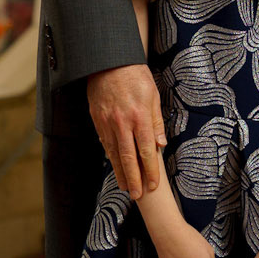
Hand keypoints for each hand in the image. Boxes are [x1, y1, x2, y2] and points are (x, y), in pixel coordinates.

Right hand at [87, 64, 166, 198]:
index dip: (150, 170)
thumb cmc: (135, 76)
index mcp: (139, 117)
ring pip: (114, 154)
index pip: (147, 151)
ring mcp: (107, 123)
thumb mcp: (152, 95)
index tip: (153, 184)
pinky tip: (115, 166)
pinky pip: (105, 143)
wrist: (108, 61)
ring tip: (126, 187)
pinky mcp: (97, 120)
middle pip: (129, 158)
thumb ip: (156, 122)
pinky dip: (110, 157)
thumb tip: (160, 145)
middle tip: (137, 196)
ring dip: (120, 172)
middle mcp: (122, 123)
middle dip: (134, 179)